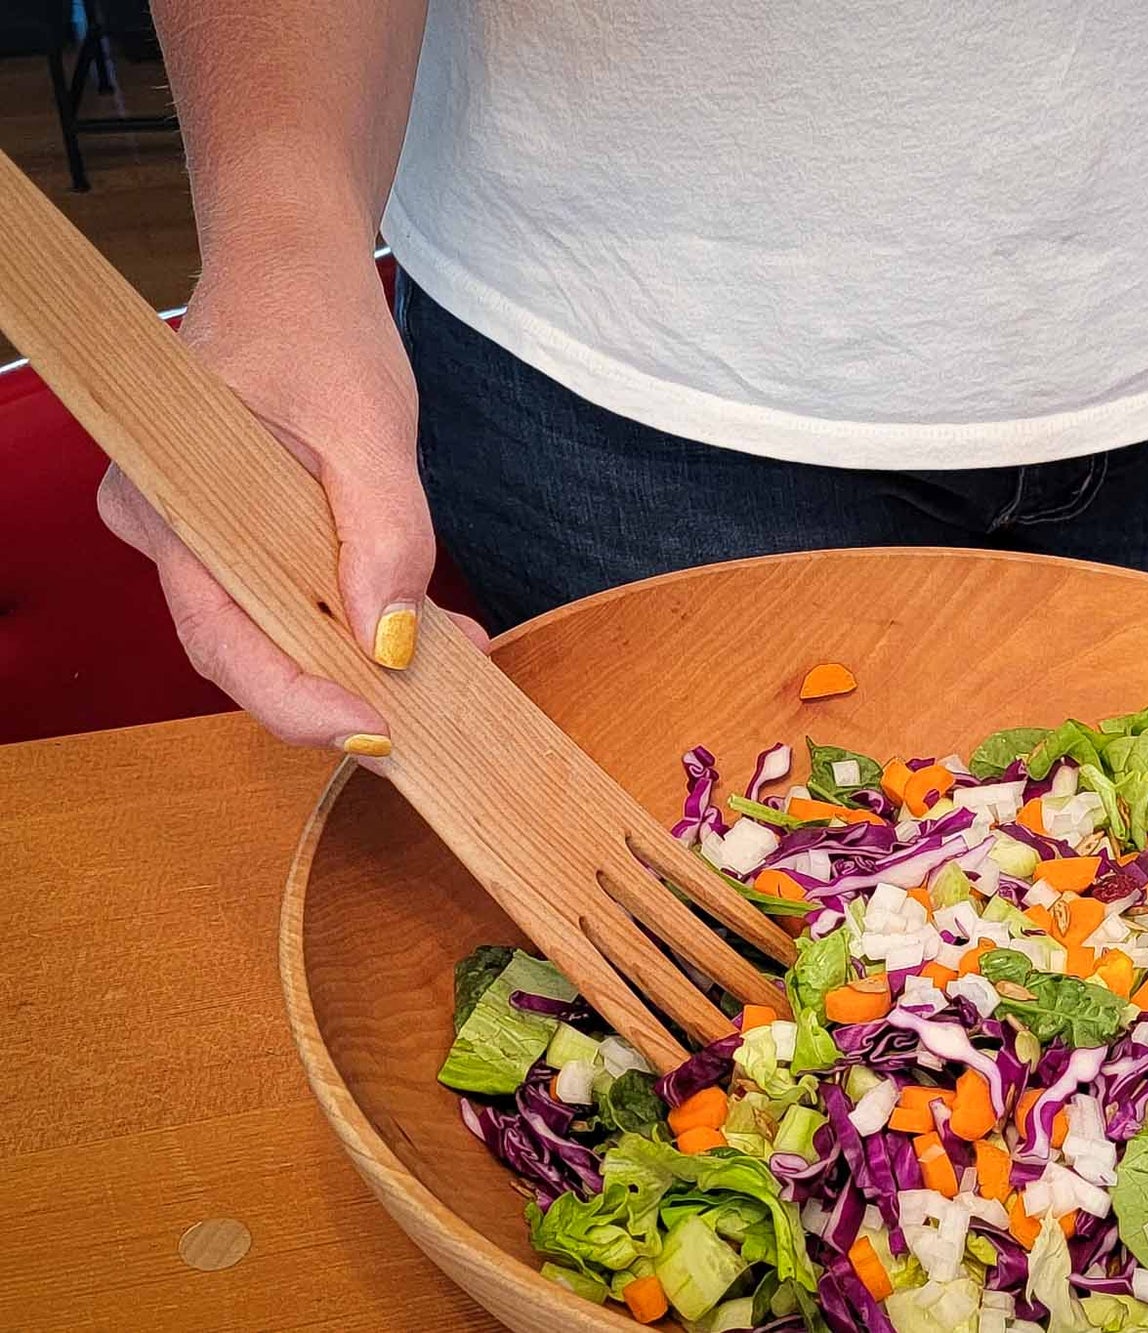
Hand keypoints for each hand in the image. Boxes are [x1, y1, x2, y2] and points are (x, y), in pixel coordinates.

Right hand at [96, 253, 486, 753]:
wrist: (294, 268)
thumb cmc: (313, 323)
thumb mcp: (367, 422)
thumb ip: (385, 529)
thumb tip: (392, 638)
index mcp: (174, 503)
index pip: (218, 638)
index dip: (293, 701)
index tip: (372, 732)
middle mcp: (172, 532)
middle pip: (248, 648)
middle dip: (339, 693)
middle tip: (429, 727)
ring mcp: (205, 537)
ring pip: (279, 628)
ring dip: (364, 659)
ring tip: (455, 670)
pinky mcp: (249, 536)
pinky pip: (299, 598)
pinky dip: (365, 620)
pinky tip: (438, 633)